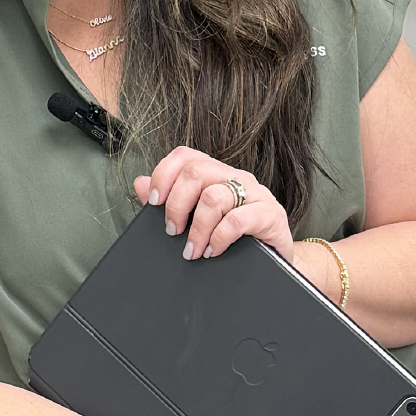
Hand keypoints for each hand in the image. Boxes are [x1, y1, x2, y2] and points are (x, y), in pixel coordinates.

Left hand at [133, 146, 294, 263]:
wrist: (276, 260)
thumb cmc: (235, 237)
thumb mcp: (198, 218)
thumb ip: (169, 200)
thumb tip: (139, 183)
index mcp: (217, 173)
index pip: (185, 156)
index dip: (164, 174)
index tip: (153, 202)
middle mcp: (236, 177)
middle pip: (196, 172)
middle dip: (176, 204)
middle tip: (171, 231)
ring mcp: (256, 194)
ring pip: (214, 196)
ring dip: (197, 229)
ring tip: (192, 251)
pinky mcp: (270, 215)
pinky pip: (238, 219)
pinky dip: (219, 237)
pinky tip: (213, 251)